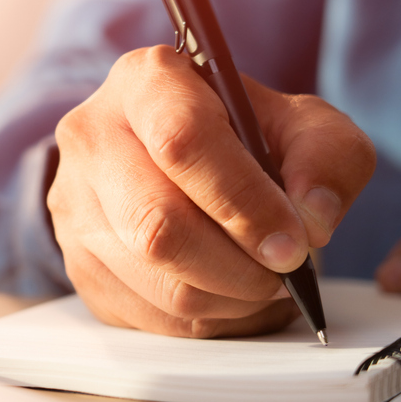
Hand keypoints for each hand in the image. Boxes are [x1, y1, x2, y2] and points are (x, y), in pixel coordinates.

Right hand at [47, 45, 375, 336]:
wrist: (172, 157)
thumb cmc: (240, 136)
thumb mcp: (301, 124)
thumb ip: (326, 156)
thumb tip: (312, 218)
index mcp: (144, 82)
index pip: (182, 141)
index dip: (244, 200)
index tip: (294, 240)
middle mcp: (92, 137)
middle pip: (158, 224)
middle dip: (240, 265)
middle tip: (285, 270)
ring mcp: (74, 204)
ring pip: (156, 278)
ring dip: (229, 297)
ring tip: (264, 281)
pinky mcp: (76, 263)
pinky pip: (148, 314)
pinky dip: (206, 318)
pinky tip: (230, 294)